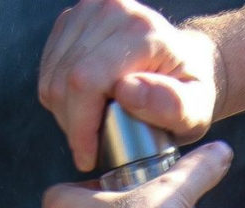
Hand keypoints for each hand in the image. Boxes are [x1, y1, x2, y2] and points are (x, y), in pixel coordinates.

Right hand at [39, 0, 217, 171]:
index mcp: (141, 31)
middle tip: (91, 147)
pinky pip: (49, 69)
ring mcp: (90, 10)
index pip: (86, 80)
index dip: (80, 126)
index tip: (88, 157)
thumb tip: (126, 91)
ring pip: (52, 77)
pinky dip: (60, 97)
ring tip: (91, 127)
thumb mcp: (195, 110)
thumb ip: (171, 105)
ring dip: (65, 113)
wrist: (186, 62)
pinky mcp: (74, 18)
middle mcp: (112, 10)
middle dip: (72, 124)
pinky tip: (84, 107)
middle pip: (65, 80)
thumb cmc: (191, 92)